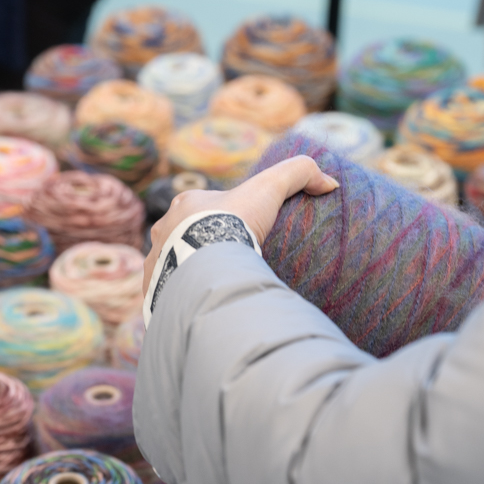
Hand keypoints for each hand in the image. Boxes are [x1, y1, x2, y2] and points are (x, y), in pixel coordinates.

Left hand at [143, 155, 338, 294]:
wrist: (208, 261)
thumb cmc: (234, 222)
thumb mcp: (270, 188)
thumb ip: (299, 174)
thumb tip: (329, 182)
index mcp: (184, 205)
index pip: (202, 210)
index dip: (221, 220)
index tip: (239, 236)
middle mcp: (162, 230)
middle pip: (183, 239)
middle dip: (200, 250)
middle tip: (226, 267)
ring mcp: (155, 261)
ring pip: (171, 267)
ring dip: (187, 276)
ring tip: (212, 292)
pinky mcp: (154, 289)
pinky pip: (163, 294)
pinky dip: (177, 299)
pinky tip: (195, 309)